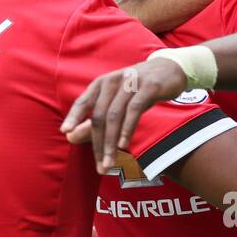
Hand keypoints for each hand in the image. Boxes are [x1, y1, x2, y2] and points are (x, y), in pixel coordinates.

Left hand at [61, 58, 188, 172]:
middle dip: (97, 143)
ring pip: (115, 115)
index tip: (66, 132)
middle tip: (99, 167)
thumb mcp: (116, 102)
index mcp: (101, 84)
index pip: (83, 101)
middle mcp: (113, 81)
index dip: (74, 116)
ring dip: (111, 142)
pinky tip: (123, 144)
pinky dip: (127, 128)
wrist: (170, 69)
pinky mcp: (148, 87)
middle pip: (99, 115)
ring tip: (110, 163)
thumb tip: (70, 137)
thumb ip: (95, 119)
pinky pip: (134, 109)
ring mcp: (131, 83)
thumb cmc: (138, 89)